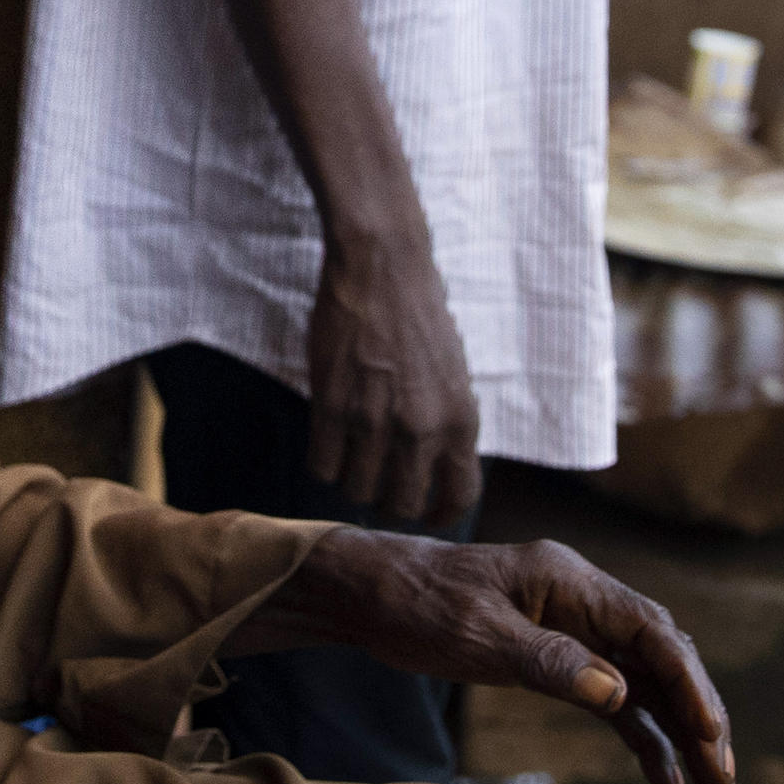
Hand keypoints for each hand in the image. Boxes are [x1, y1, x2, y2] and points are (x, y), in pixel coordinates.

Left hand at [231, 529, 736, 783]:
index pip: (652, 631)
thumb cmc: (419, 603)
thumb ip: (549, 662)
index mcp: (572, 582)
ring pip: (646, 683)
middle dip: (699, 716)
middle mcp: (584, 602)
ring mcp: (575, 630)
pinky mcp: (558, 658)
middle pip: (663, 659)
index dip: (688, 683)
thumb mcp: (479, 634)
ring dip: (679, 733)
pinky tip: (662, 778)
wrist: (372, 596)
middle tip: (723, 778)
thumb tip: (618, 696)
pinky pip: (615, 698)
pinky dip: (641, 734)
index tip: (710, 733)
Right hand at [304, 225, 481, 528]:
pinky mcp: (332, 407)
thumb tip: (431, 469)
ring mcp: (374, 421)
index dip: (438, 514)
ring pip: (357, 490)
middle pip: (400, 504)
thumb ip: (445, 425)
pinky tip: (326, 445)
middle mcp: (422, 429)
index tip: (424, 513)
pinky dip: (323, 464)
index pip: (459, 497)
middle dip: (387, 501)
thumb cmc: (420, 316)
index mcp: (461, 420)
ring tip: (350, 460)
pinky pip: (322, 466)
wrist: (383, 269)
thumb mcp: (454, 375)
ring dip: (351, 483)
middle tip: (376, 483)